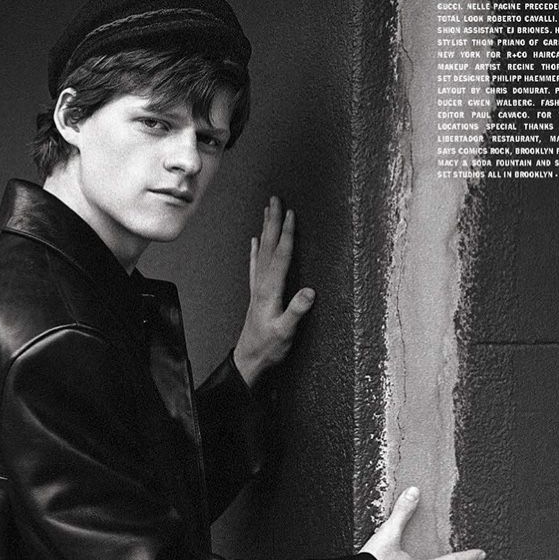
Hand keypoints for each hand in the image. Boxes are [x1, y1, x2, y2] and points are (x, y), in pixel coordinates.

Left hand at [233, 196, 315, 386]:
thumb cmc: (268, 348)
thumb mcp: (285, 332)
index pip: (281, 256)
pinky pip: (256, 265)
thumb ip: (296, 311)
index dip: (287, 234)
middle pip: (269, 246)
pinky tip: (255, 241)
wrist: (249, 360)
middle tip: (275, 199)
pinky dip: (256, 251)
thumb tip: (310, 292)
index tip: (291, 213)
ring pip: (262, 251)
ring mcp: (258, 288)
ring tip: (267, 211)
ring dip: (265, 230)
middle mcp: (262, 284)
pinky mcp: (257, 294)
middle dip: (273, 222)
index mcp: (270, 290)